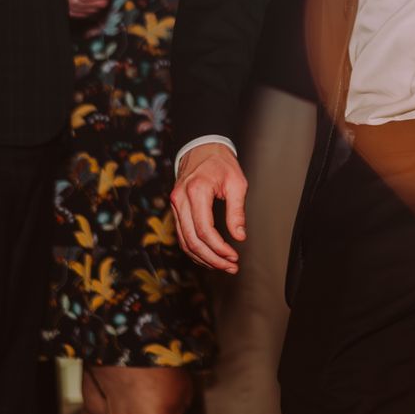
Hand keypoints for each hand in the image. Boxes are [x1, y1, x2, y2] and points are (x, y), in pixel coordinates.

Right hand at [171, 143, 246, 271]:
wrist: (202, 147)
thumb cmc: (221, 162)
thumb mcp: (237, 183)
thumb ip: (237, 211)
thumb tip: (239, 236)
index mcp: (196, 192)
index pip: (205, 230)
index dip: (219, 248)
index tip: (234, 255)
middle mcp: (180, 200)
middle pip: (192, 240)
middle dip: (212, 258)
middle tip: (230, 266)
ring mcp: (175, 205)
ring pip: (184, 241)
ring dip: (203, 257)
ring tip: (222, 265)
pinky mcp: (175, 208)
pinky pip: (182, 234)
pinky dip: (194, 248)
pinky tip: (209, 255)